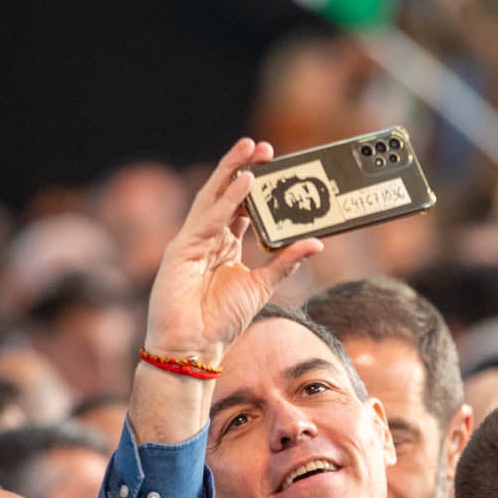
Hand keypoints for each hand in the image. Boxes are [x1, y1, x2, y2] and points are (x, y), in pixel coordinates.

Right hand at [141, 138, 323, 364]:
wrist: (193, 349)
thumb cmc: (221, 322)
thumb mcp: (261, 286)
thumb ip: (285, 262)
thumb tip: (315, 242)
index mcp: (224, 246)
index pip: (241, 207)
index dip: (257, 186)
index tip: (276, 166)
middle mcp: (207, 238)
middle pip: (225, 194)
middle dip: (243, 168)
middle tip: (265, 147)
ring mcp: (192, 242)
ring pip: (213, 197)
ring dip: (232, 171)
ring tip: (252, 150)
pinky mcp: (182, 249)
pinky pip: (208, 219)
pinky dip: (227, 200)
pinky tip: (245, 182)